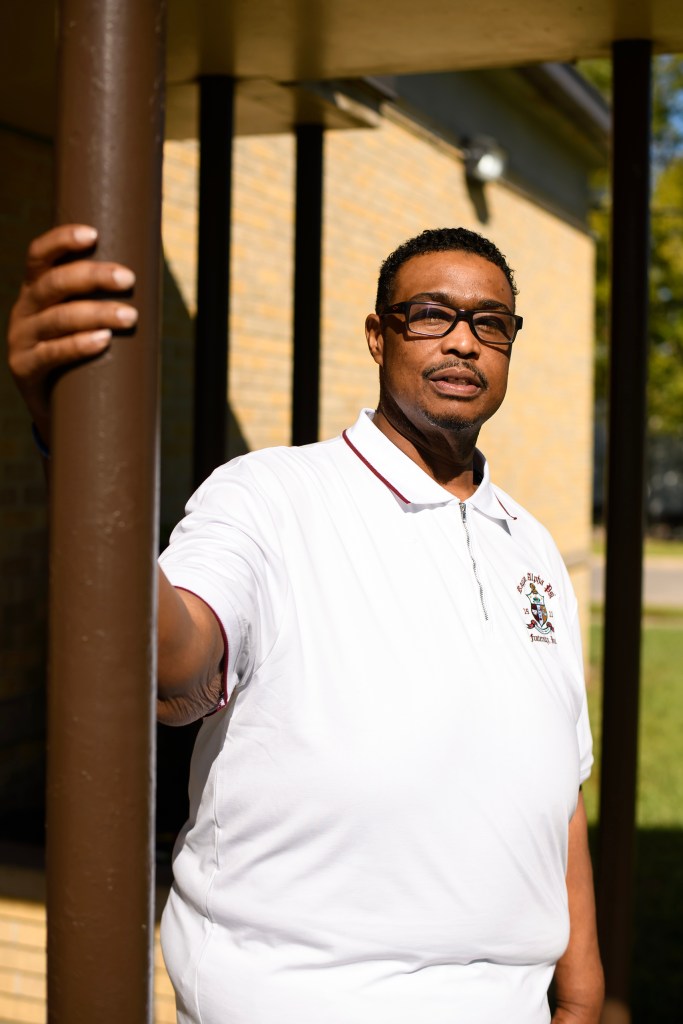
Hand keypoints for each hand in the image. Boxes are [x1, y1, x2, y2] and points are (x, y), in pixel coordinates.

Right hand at [6, 224, 138, 445]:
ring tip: (130, 316)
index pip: (39, 256)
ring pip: (58, 318)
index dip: (61, 241)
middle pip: (54, 283)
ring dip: (96, 313)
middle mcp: (24, 309)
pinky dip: (79, 345)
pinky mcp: (24, 368)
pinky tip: (103, 340)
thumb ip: (100, 300)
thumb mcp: (83, 322)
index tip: (93, 234)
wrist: (56, 409)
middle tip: (128, 279)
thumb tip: (150, 273)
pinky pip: (51, 354)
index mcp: (35, 290)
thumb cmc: (81, 355)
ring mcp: (21, 339)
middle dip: (93, 277)